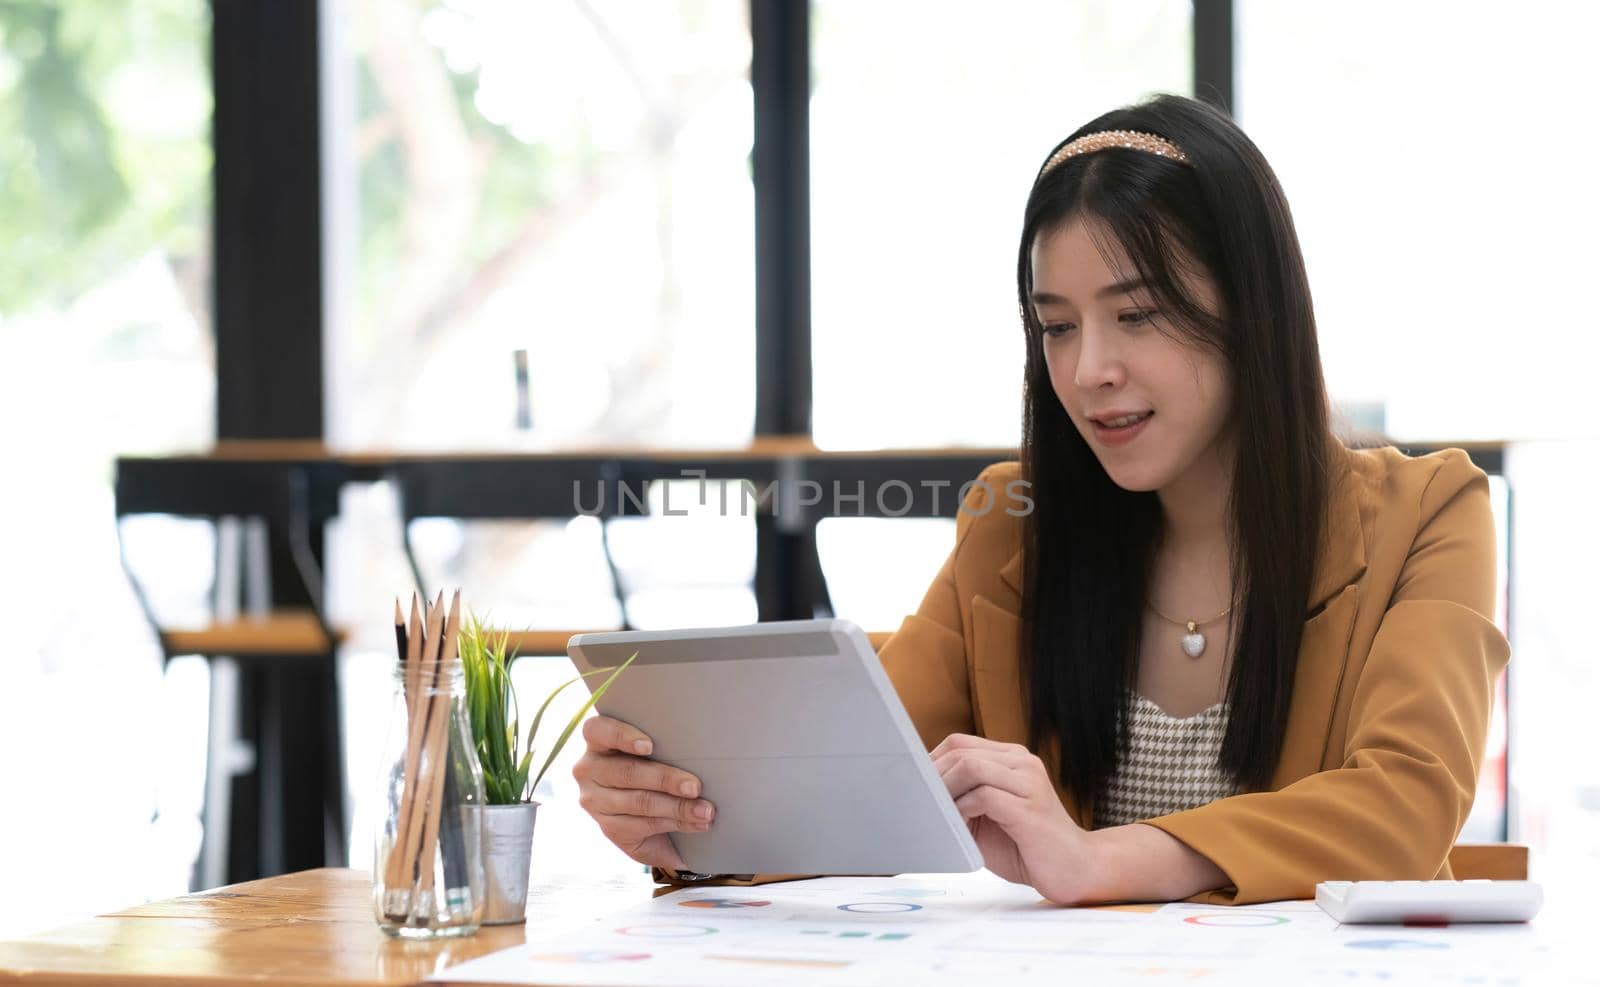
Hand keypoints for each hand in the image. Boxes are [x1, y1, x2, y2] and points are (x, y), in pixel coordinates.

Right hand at [571, 715, 715, 870]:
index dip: (622, 736)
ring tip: (706, 810)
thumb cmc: (658, 768)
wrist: (656, 817)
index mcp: (597, 740)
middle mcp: (589, 769)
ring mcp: (595, 801)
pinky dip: (675, 823)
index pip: (596, 730)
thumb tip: (700, 737)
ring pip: (639, 801)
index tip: (650, 746)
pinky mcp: (609, 828)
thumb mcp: (657, 751)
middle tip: (696, 787)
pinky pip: (644, 825)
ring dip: (678, 807)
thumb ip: (664, 742)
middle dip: (666, 779)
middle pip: (628, 772)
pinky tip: (696, 823)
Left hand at [932, 733, 1091, 903]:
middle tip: (919, 803)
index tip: (914, 786)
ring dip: (945, 791)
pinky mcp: (1030, 809)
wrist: (1075, 870)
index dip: (931, 762)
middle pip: (960, 751)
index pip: (959, 743)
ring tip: (937, 814)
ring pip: (970, 766)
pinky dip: (962, 809)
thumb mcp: (987, 816)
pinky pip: (984, 796)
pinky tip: (959, 826)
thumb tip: (920, 792)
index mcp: (1012, 759)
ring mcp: (1028, 783)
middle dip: (932, 777)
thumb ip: (963, 798)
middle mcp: (1022, 763)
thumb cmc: (1026, 846)